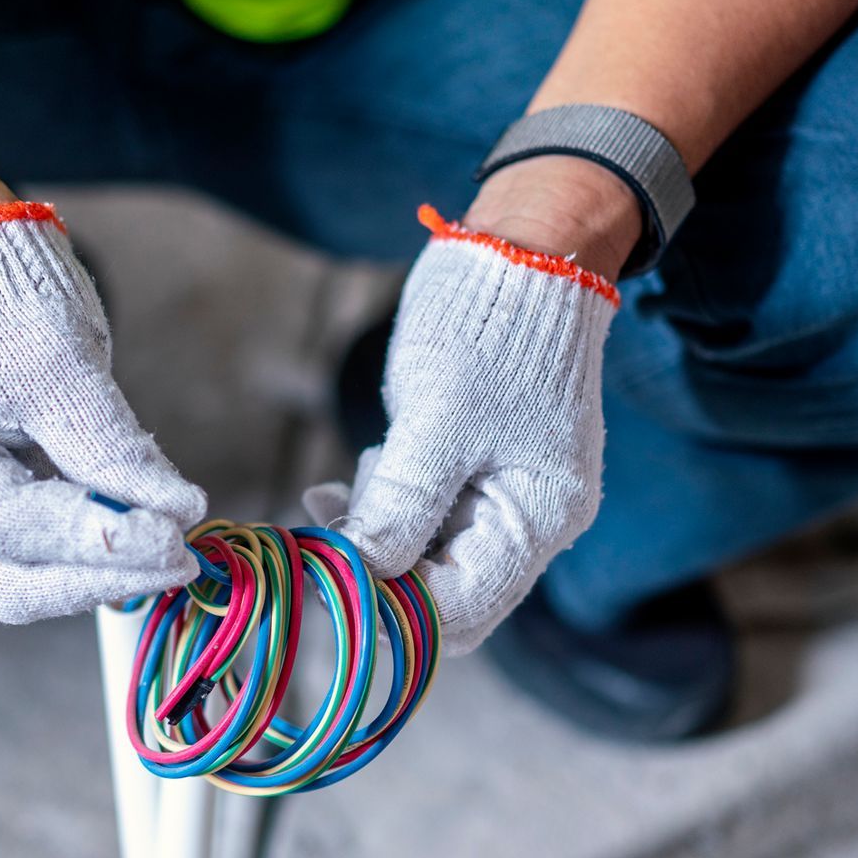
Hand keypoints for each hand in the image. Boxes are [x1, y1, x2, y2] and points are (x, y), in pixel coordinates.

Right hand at [0, 201, 204, 622]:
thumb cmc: (0, 297)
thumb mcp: (61, 364)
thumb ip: (112, 447)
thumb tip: (178, 512)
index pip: (10, 527)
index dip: (95, 540)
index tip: (172, 534)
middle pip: (10, 584)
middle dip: (98, 578)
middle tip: (179, 560)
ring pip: (26, 584)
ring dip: (100, 575)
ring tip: (171, 551)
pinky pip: (41, 557)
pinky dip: (93, 553)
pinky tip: (146, 533)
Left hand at [304, 194, 621, 653]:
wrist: (524, 248)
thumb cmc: (489, 328)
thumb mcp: (437, 421)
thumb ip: (403, 504)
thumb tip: (363, 574)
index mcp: (539, 518)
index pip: (464, 609)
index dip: (392, 608)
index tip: (325, 584)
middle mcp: (531, 521)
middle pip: (447, 593)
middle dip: (379, 575)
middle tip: (317, 545)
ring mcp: (505, 496)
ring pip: (428, 557)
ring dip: (375, 539)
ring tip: (335, 497)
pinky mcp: (476, 471)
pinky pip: (425, 517)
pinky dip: (383, 508)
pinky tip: (344, 487)